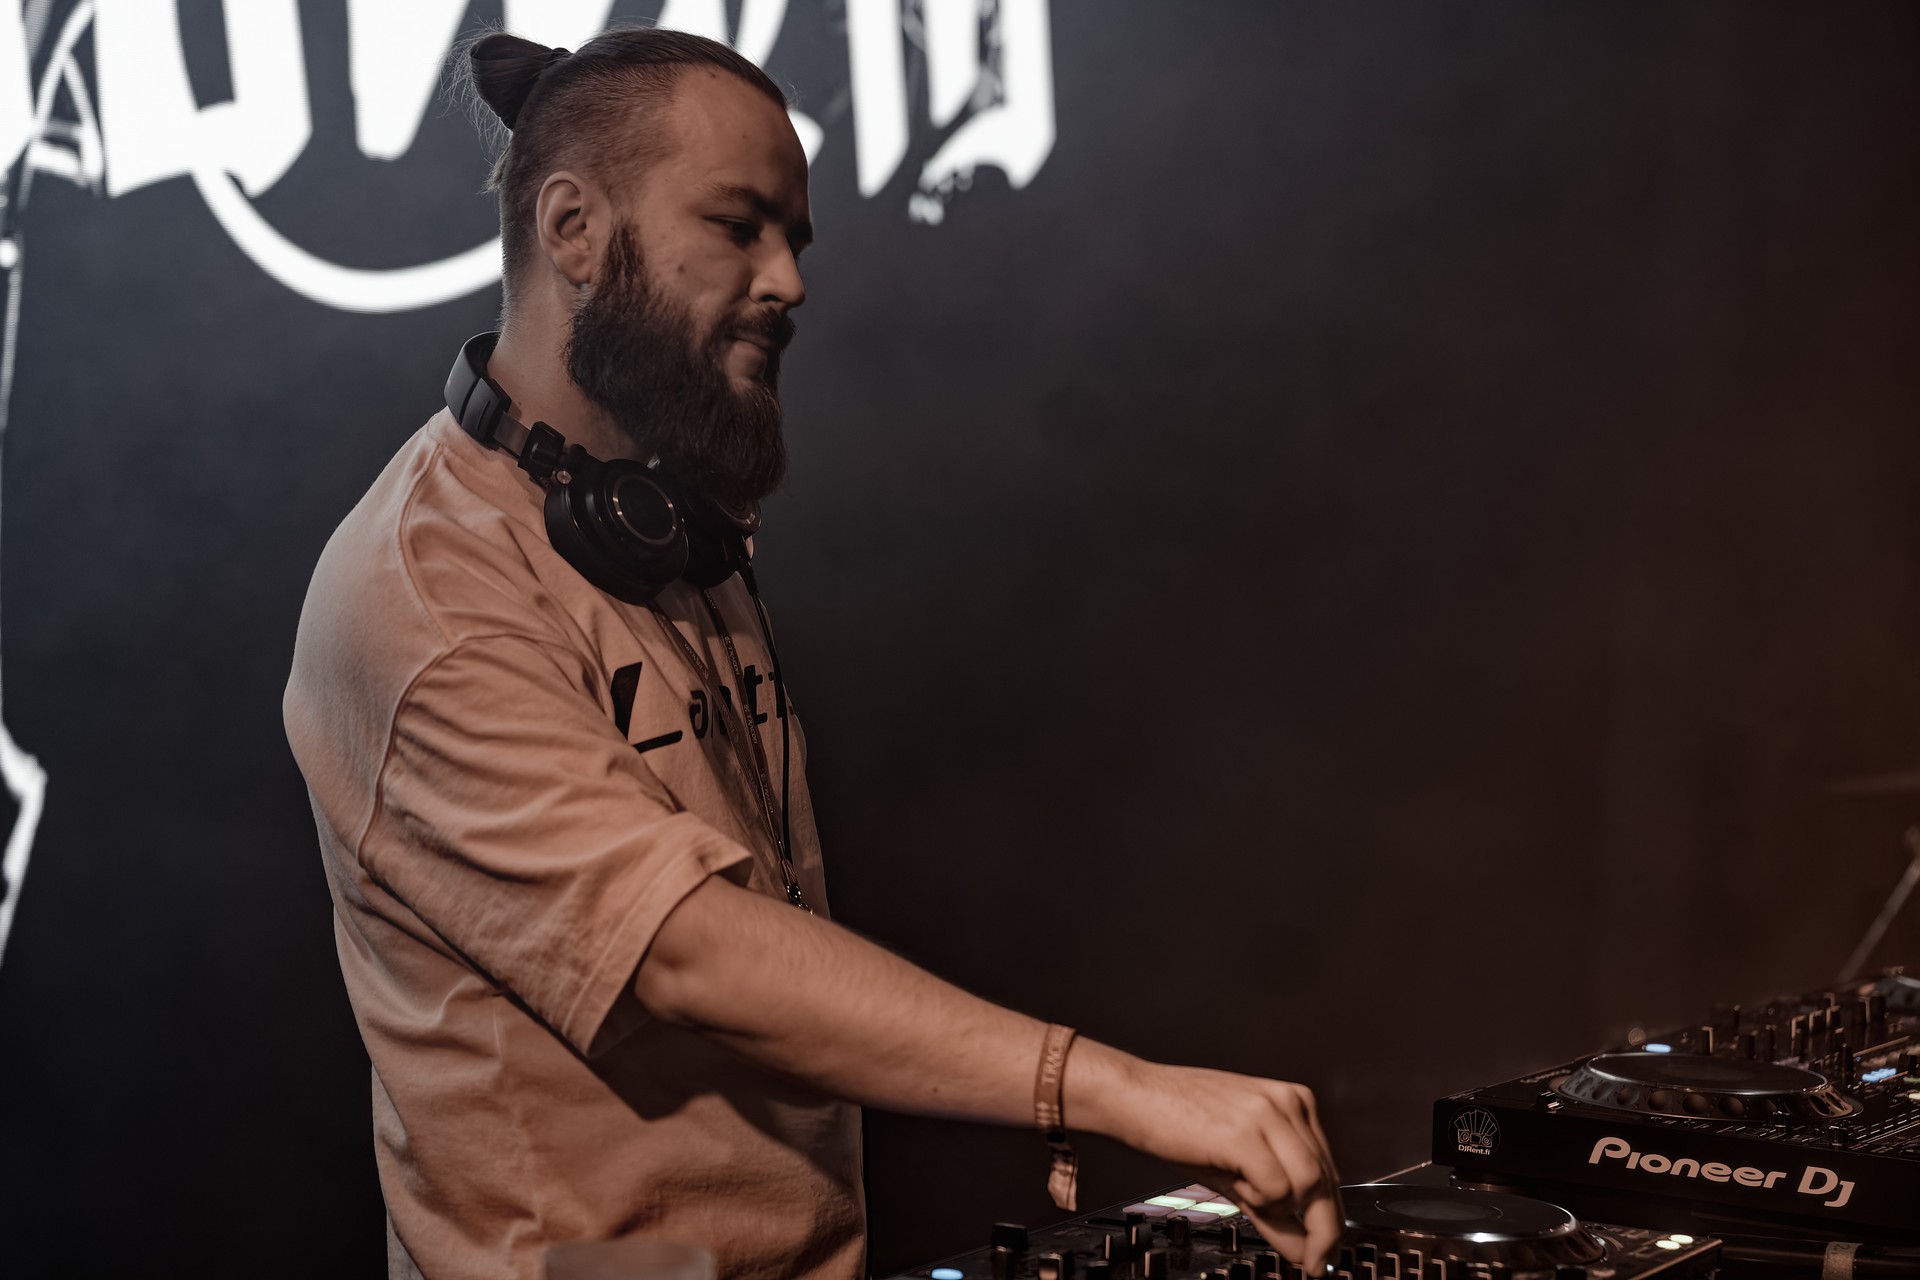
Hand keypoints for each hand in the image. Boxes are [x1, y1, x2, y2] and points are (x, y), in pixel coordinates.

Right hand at [1069, 1047, 1343, 1271]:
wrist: (1133, 1096)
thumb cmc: (1178, 1125)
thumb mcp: (1235, 1170)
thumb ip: (1272, 1208)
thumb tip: (1302, 1249)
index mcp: (1292, 1103)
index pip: (1329, 1170)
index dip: (1330, 1218)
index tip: (1326, 1249)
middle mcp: (1287, 1102)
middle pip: (1326, 1181)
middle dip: (1322, 1231)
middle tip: (1313, 1262)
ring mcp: (1268, 1113)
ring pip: (1307, 1187)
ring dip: (1278, 1208)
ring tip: (1244, 1194)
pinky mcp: (1245, 1132)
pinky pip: (1276, 1188)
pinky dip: (1258, 1200)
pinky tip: (1233, 1181)